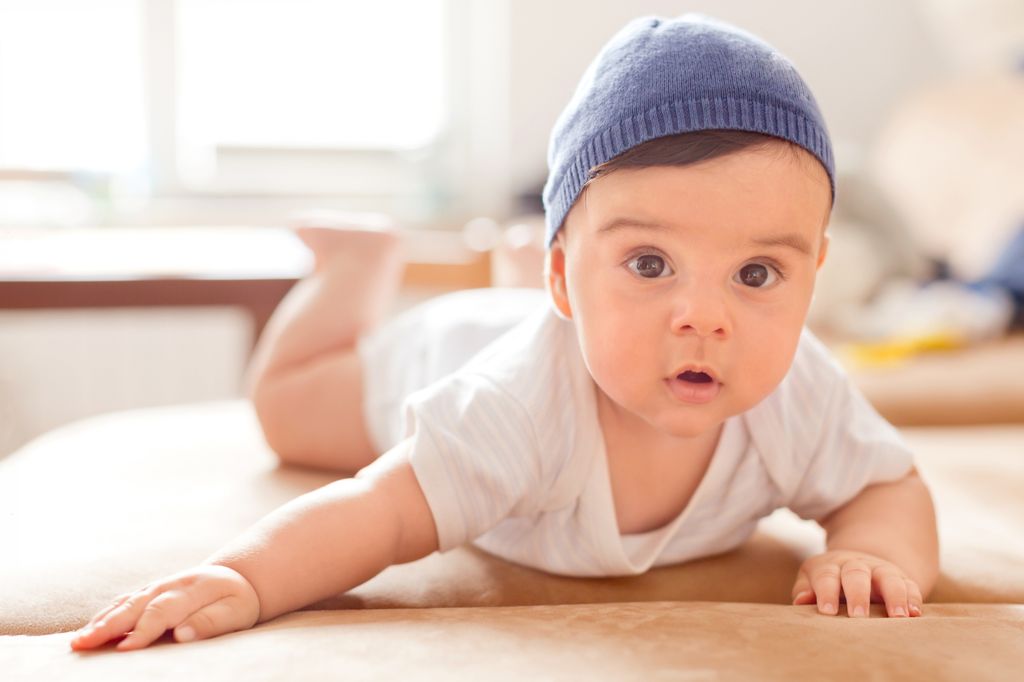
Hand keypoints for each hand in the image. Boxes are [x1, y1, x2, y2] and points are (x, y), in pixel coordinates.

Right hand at [70, 565, 260, 651]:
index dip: (143, 630)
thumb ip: (211, 622)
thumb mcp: (235, 611)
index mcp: (192, 589)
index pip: (162, 611)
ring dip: (100, 621)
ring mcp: (155, 587)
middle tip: (83, 643)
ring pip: (124, 603)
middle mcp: (168, 585)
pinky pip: (122, 602)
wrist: (234, 578)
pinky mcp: (147, 592)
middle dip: (108, 625)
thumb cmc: (236, 601)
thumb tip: (183, 635)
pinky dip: (104, 615)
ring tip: (78, 641)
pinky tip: (88, 631)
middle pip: (135, 605)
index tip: (125, 649)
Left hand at [790, 549, 923, 617]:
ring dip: (894, 596)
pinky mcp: (901, 578)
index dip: (826, 592)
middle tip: (858, 616)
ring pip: (888, 578)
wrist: (860, 563)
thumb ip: (805, 589)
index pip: (826, 576)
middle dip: (858, 594)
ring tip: (898, 617)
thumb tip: (800, 601)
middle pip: (856, 574)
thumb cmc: (829, 582)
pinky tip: (915, 614)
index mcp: (829, 566)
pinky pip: (910, 585)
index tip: (827, 611)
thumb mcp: (812, 580)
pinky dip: (913, 598)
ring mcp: (880, 570)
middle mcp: (855, 565)